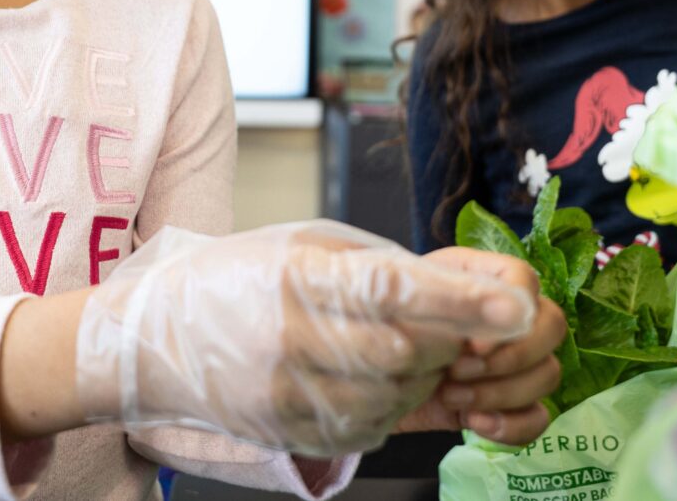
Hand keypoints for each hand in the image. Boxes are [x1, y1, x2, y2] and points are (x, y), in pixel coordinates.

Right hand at [75, 221, 534, 455]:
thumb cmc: (243, 278)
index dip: (460, 300)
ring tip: (382, 346)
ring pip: (398, 396)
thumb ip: (385, 267)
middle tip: (429, 322)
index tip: (516, 308)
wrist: (159, 338)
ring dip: (417, 376)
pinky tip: (359, 377)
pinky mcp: (291, 431)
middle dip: (442, 340)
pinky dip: (387, 405)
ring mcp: (288, 393)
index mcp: (301, 274)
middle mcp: (292, 337)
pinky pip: (372, 427)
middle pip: (411, 351)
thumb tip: (474, 292)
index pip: (394, 289)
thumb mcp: (308, 245)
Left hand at [395, 247, 565, 445]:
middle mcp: (503, 316)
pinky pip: (538, 417)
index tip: (473, 346)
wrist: (360, 379)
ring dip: (502, 392)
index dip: (512, 314)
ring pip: (549, 373)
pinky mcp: (506, 403)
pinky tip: (474, 421)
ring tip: (451, 396)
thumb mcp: (397, 310)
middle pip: (552, 326)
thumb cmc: (376, 331)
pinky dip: (512, 426)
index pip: (524, 280)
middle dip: (511, 358)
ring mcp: (511, 362)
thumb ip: (443, 308)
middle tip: (457, 372)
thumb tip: (490, 323)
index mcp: (476, 277)